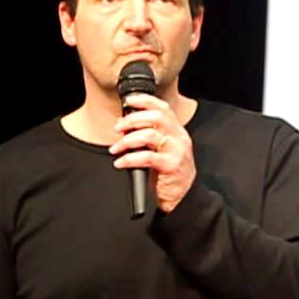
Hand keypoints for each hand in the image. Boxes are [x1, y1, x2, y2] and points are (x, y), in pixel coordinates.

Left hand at [109, 95, 195, 213]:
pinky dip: (129, 159)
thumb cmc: (169, 174)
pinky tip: (120, 163)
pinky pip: (147, 157)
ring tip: (116, 148)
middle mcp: (179, 138)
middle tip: (117, 128)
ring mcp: (177, 151)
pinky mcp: (171, 166)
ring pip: (149, 135)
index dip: (145, 101)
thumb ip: (149, 136)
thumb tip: (125, 126)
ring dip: (127, 140)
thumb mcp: (163, 150)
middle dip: (132, 120)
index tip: (129, 101)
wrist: (182, 197)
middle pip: (156, 117)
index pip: (163, 108)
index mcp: (177, 131)